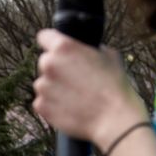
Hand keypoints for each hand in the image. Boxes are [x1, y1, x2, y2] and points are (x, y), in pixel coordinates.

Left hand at [33, 30, 145, 144]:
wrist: (114, 119)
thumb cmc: (114, 87)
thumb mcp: (108, 56)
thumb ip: (88, 49)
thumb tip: (84, 50)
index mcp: (64, 47)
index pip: (44, 36)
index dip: (51, 42)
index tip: (56, 49)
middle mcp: (49, 64)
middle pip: (45, 62)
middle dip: (56, 68)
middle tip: (74, 79)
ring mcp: (43, 86)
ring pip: (44, 83)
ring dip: (54, 88)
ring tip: (75, 97)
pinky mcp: (41, 106)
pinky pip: (42, 102)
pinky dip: (52, 105)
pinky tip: (69, 108)